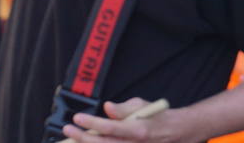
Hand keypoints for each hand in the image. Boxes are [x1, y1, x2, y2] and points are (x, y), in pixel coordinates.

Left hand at [62, 98, 185, 142]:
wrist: (174, 133)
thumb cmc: (157, 117)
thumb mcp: (143, 106)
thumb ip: (123, 108)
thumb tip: (106, 108)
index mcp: (138, 130)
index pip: (110, 127)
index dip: (92, 123)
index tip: (78, 118)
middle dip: (82, 137)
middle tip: (68, 129)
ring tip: (72, 138)